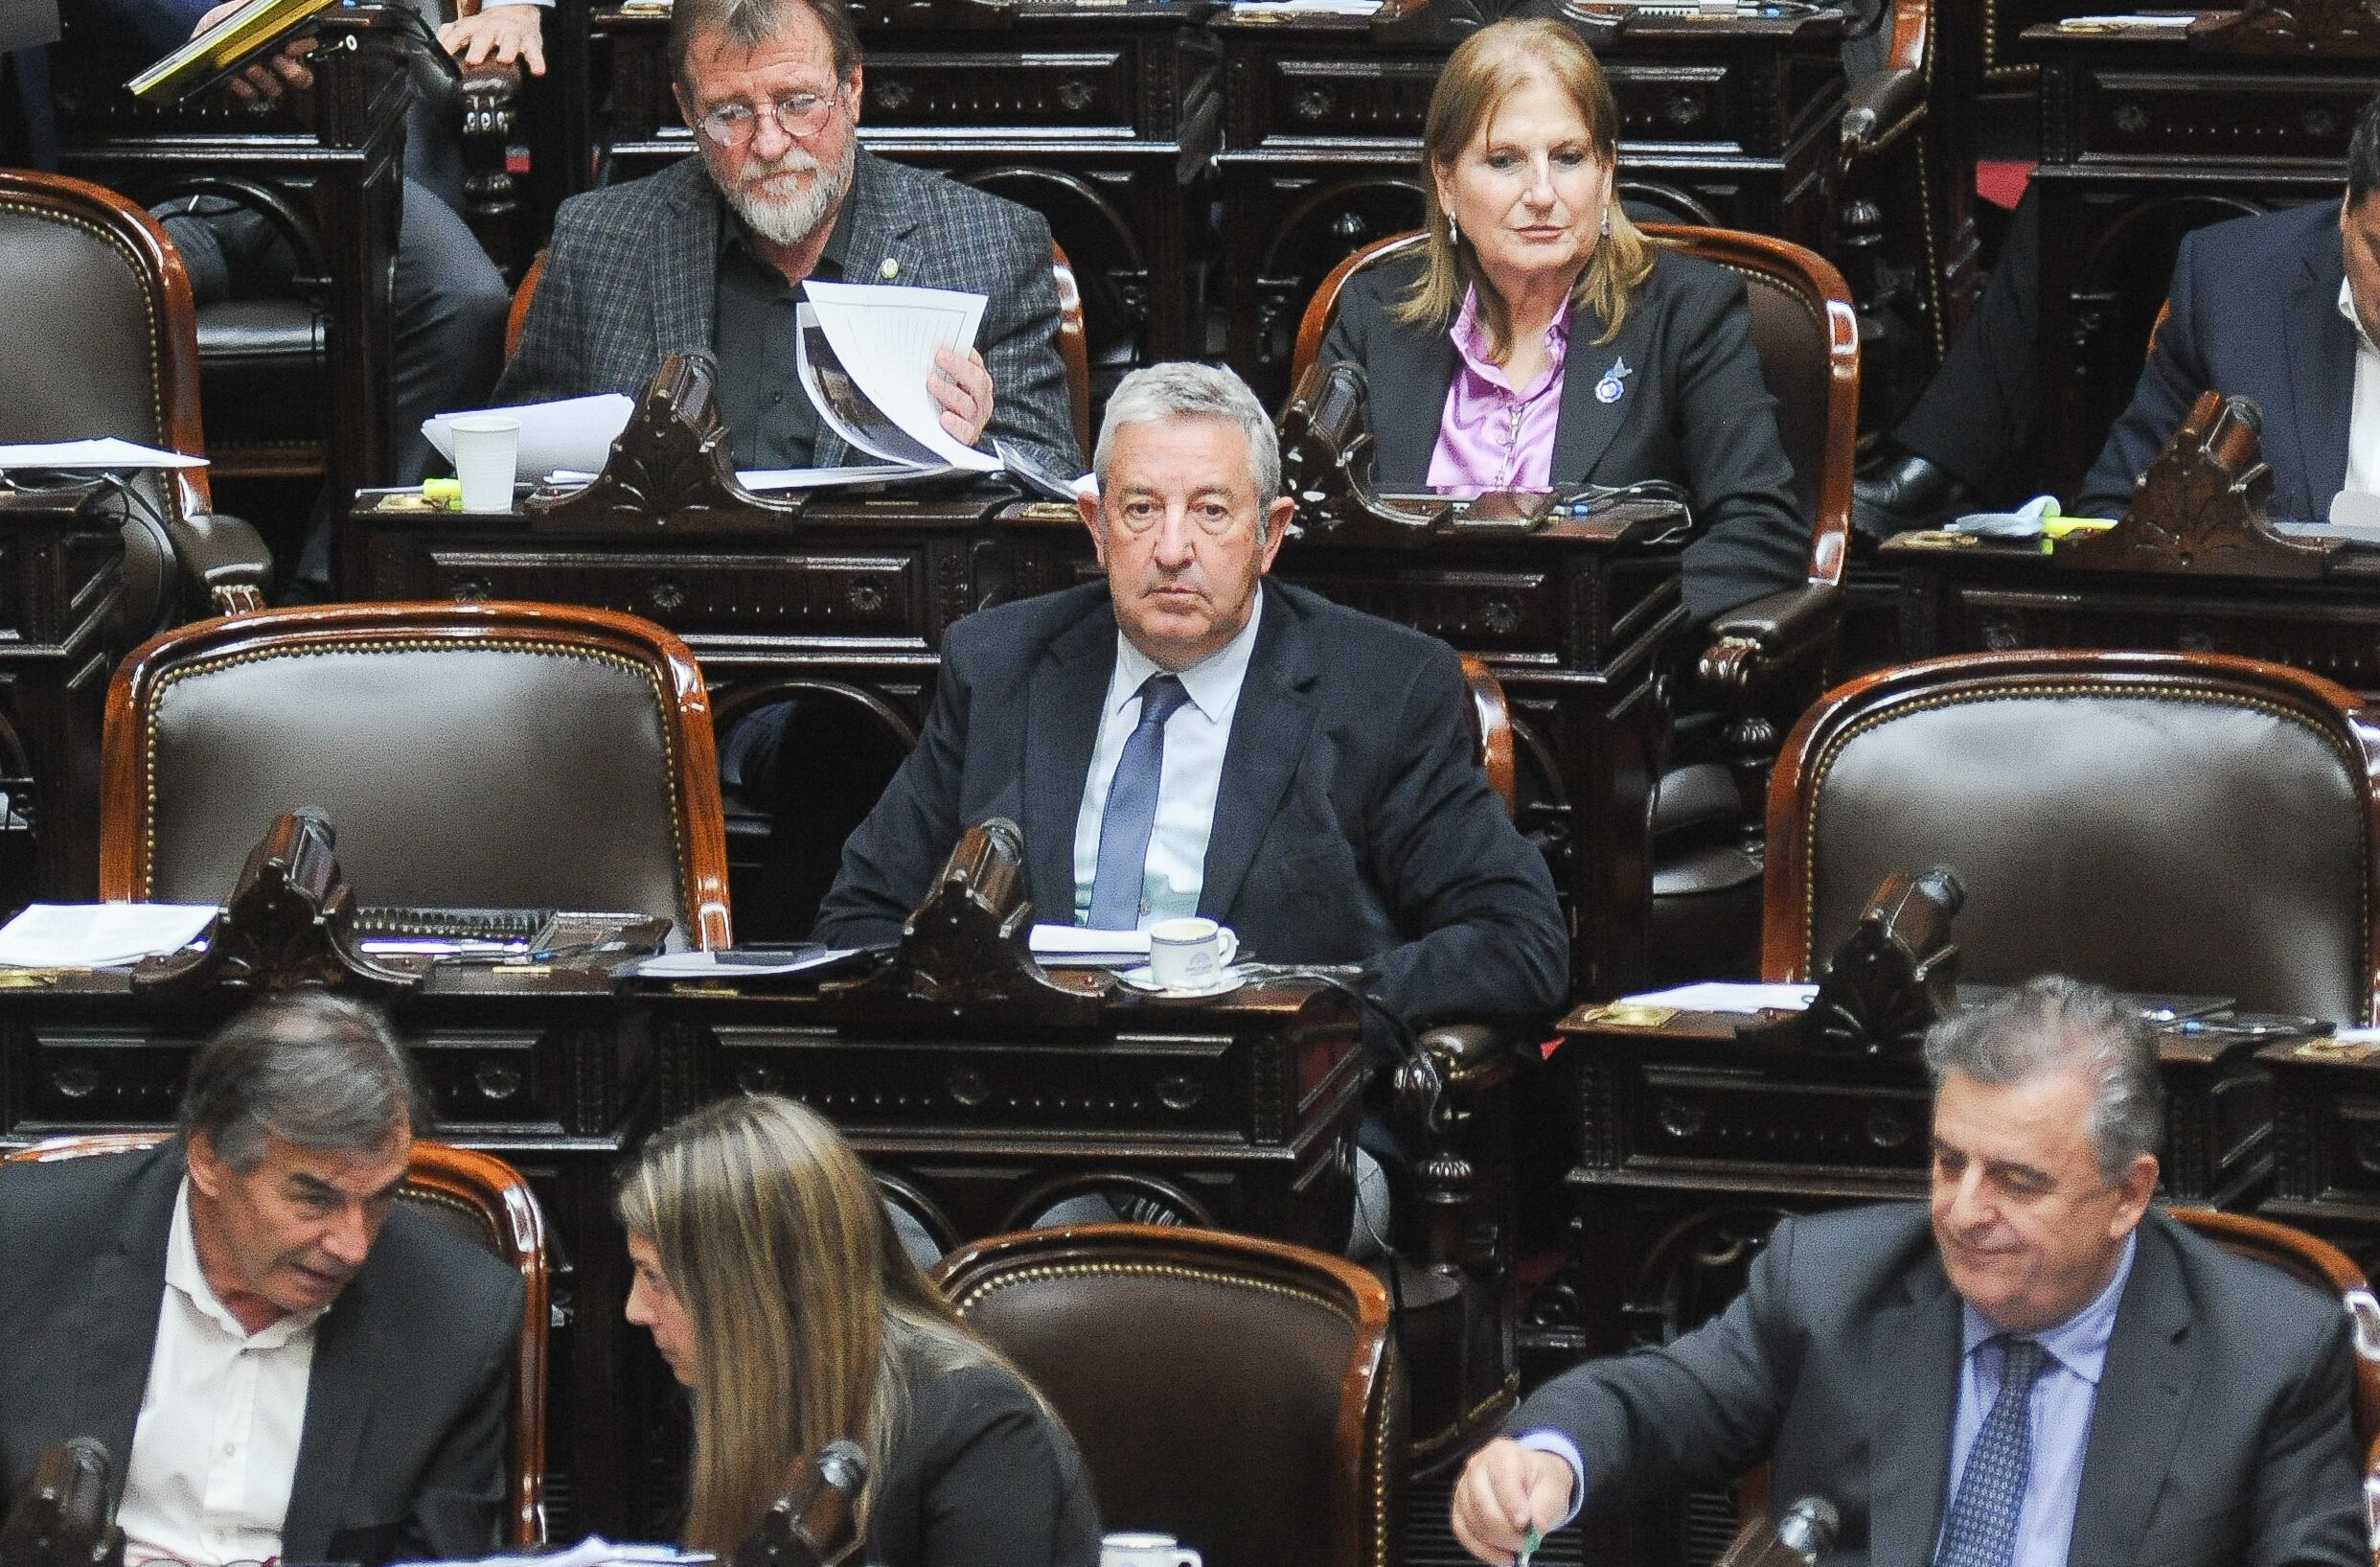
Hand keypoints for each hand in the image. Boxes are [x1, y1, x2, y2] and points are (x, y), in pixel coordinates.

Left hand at [194, 2, 313, 102]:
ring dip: (265, 79)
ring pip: (276, 89)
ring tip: (251, 68)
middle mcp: (279, 63)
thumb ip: (257, 5)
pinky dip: (243, 89)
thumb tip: (269, 4)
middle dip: (294, 72)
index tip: (291, 46)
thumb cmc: (225, 20)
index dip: (305, 46)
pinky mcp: (245, 90)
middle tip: (278, 61)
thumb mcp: (242, 7)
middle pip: (301, 77)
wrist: (200, 35)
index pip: (307, 45)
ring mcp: (263, 79)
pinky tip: (234, 78)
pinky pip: (251, 96)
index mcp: (283, 41)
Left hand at [438, 4, 546, 75]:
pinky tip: (538, 71)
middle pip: (485, 36)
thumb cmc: (490, 27)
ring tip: (504, 60)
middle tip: (473, 61)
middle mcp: (493, 28)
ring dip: (508, 50)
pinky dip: (537, 61)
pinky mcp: (531, 42)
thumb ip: (451, 34)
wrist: (518, 14)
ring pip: (510, 41)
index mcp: (475, 25)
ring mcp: (513, 34)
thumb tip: (434, 46)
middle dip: (479, 48)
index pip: (460, 32)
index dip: (451, 43)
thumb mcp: (468, 27)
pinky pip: (534, 52)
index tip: (444, 54)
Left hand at [929, 346, 993, 445]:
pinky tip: (945, 418)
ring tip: (932, 383)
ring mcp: (976, 419)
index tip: (947, 346)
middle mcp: (980, 401)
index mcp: (977, 384)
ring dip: (950, 391)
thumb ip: (939, 370)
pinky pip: (965, 432)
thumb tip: (921, 349)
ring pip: (968, 405)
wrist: (944, 444)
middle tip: (939, 357)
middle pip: (977, 382)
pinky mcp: (968, 438)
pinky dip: (956, 424)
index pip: (976, 365)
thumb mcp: (942, 385)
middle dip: (958, 367)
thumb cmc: (939, 406)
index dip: (964, 355)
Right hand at [1450, 1439, 1574, 1566]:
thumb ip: (1545, 1508)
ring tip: (1519, 1547)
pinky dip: (1483, 1550)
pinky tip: (1502, 1556)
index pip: (1502, 1477)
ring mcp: (1464, 1487)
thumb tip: (1535, 1528)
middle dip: (1506, 1530)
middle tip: (1528, 1543)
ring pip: (1472, 1521)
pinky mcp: (1459, 1508)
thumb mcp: (1554, 1491)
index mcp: (1503, 1454)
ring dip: (1497, 1542)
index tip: (1524, 1524)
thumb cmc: (1541, 1483)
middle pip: (1482, 1503)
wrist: (1532, 1482)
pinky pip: (1463, 1533)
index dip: (1511, 1502)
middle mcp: (1478, 1467)